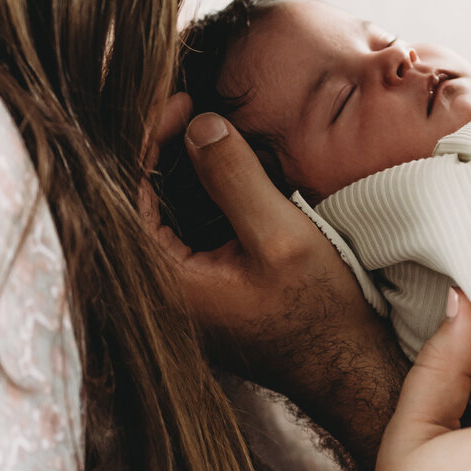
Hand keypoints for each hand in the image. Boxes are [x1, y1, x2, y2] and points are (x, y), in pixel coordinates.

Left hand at [142, 103, 405, 463]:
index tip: (181, 101)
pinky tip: (212, 167)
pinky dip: (188, 194)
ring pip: (153, 213)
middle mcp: (155, 293)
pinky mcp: (195, 292)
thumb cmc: (319, 315)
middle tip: (189, 106)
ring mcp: (174, 295)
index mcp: (161, 283)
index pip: (125, 193)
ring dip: (173, 166)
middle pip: (132, 200)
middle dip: (157, 146)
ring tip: (198, 124)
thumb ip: (234, 179)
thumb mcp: (281, 237)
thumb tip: (200, 124)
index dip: (147, 137)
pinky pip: (174, 231)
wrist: (345, 369)